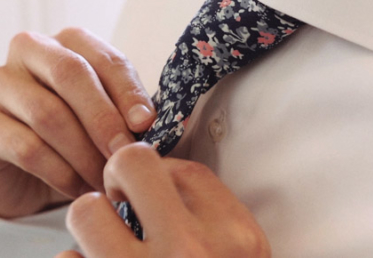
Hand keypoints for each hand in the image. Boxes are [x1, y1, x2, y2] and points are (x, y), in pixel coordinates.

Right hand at [0, 28, 155, 217]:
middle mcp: (33, 51)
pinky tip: (80, 188)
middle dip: (104, 118)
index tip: (146, 124)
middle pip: (72, 75)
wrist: (31, 165)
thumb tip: (146, 121)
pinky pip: (26, 147)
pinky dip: (60, 172)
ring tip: (106, 178)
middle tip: (124, 152)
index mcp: (71, 42)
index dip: (128, 92)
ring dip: (84, 152)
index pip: (105, 59)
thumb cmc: (79, 130)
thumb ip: (126, 108)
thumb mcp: (107, 112)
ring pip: (48, 114)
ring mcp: (2, 84)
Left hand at [56, 143, 270, 257]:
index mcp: (236, 236)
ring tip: (103, 238)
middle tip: (118, 193)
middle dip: (120, 171)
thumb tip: (162, 172)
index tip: (154, 186)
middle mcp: (192, 251)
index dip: (160, 170)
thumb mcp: (244, 252)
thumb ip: (213, 212)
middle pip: (133, 164)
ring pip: (87, 210)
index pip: (185, 169)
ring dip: (91, 221)